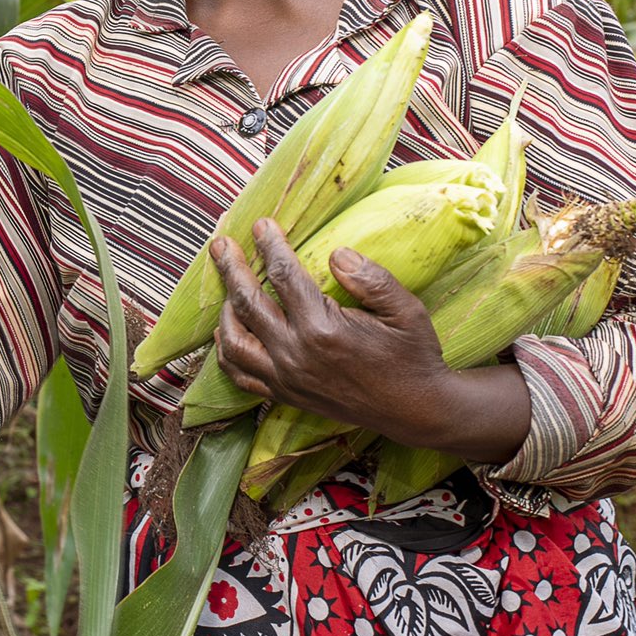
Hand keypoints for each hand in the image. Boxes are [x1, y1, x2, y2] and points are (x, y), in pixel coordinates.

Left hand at [210, 218, 527, 458]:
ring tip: (226, 288)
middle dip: (231, 269)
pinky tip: (228, 332)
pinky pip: (239, 375)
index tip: (261, 225)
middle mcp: (296, 354)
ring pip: (233, 342)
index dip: (270, 246)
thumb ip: (372, 279)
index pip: (284, 276)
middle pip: (248, 303)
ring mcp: (285, 378)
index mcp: (323, 329)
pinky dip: (226, 352)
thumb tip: (336, 253)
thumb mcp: (406, 311)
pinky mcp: (284, 396)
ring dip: (225, 310)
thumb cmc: (412, 356)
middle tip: (220, 244)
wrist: (415, 410)